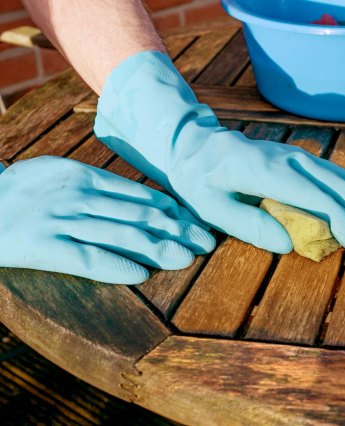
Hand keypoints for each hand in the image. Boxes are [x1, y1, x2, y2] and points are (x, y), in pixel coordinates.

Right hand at [0, 156, 214, 283]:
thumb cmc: (27, 191)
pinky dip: (117, 266)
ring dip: (159, 248)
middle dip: (179, 230)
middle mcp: (79, 195)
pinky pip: (88, 258)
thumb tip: (150, 203)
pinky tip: (141, 274)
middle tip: (207, 242)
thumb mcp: (63, 173)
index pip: (143, 195)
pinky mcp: (45, 246)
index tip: (198, 224)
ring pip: (123, 235)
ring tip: (186, 258)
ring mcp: (62, 220)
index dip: (176, 212)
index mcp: (86, 175)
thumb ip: (103, 185)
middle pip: (141, 215)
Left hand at [95, 51, 344, 252]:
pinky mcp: (300, 158)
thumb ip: (248, 225)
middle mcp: (289, 158)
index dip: (341, 219)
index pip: (314, 195)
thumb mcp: (210, 207)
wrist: (195, 144)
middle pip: (336, 184)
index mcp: (266, 171)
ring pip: (340, 175)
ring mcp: (297, 155)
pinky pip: (334, 172)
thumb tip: (289, 244)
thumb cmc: (199, 179)